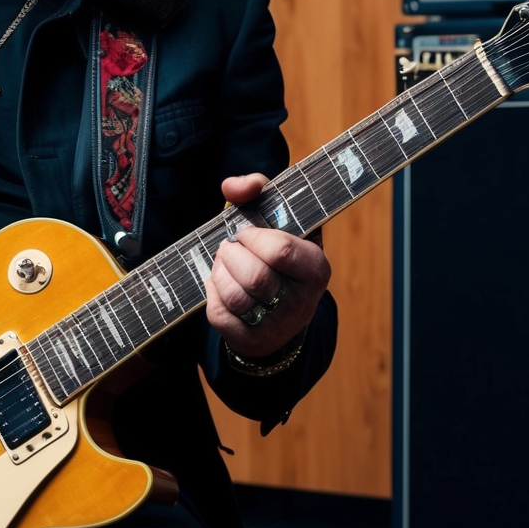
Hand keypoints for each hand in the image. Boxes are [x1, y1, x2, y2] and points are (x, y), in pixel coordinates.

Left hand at [206, 174, 331, 357]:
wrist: (278, 307)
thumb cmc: (275, 253)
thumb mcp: (277, 217)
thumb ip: (257, 190)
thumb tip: (232, 186)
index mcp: (316, 268)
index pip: (281, 250)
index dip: (252, 237)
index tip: (244, 232)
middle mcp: (302, 302)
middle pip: (255, 276)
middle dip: (231, 255)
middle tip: (229, 248)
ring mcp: (278, 326)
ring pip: (235, 297)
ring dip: (220, 273)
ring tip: (224, 264)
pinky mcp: (252, 341)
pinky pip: (219, 314)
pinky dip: (212, 293)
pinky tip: (220, 284)